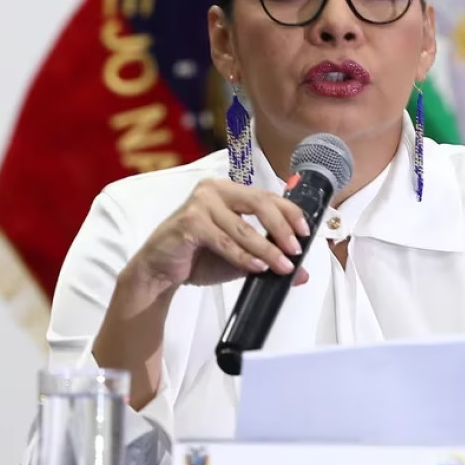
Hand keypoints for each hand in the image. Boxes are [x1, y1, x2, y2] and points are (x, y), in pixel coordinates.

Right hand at [125, 178, 311, 291]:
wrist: (159, 271)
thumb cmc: (197, 257)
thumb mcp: (240, 259)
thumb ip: (268, 260)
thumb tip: (301, 273)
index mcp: (229, 191)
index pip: (267, 196)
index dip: (290, 213)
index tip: (306, 232)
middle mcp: (215, 190)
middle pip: (260, 203)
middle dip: (282, 228)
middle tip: (295, 250)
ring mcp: (200, 204)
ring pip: (243, 228)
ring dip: (266, 249)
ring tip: (281, 266)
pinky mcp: (189, 222)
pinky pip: (224, 241)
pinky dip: (243, 256)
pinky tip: (256, 267)